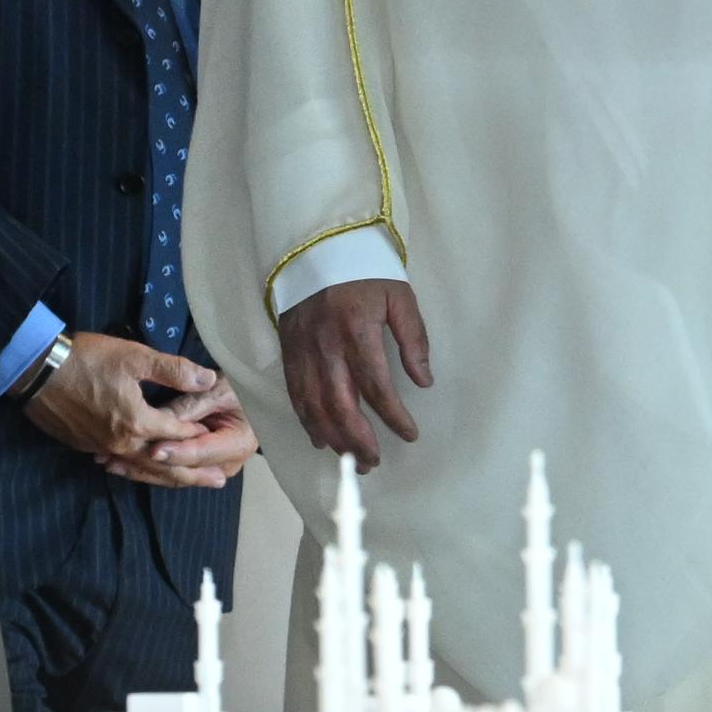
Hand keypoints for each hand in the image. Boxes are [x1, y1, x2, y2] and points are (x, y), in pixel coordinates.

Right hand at [23, 330, 256, 489]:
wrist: (34, 369)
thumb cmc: (86, 359)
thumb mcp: (134, 357)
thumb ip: (174, 371)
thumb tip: (208, 378)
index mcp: (137, 422)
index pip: (178, 435)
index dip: (200, 435)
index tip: (220, 438)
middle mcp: (120, 443)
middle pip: (163, 465)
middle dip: (193, 474)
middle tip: (220, 482)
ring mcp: (99, 447)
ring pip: (139, 468)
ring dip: (166, 476)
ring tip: (188, 482)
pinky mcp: (83, 445)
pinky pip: (118, 463)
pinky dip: (137, 469)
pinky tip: (145, 469)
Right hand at [273, 277, 431, 467]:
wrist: (316, 249)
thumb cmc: (365, 272)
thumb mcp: (399, 296)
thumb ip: (413, 339)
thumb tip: (424, 381)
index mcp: (357, 330)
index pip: (376, 385)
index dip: (393, 416)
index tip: (409, 434)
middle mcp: (325, 346)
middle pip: (340, 404)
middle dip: (358, 439)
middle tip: (375, 462)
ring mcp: (302, 351)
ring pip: (314, 406)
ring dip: (334, 438)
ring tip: (354, 459)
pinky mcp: (288, 352)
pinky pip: (295, 395)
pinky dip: (308, 422)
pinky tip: (323, 440)